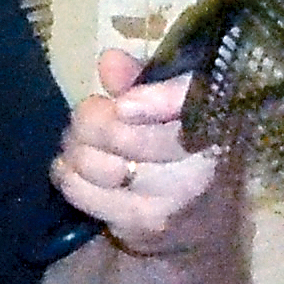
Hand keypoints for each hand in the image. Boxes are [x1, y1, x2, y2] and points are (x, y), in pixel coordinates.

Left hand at [50, 49, 232, 257]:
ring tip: (77, 143)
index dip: (159, 102)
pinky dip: (68, 176)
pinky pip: (86, 194)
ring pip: (103, 166)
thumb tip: (110, 60)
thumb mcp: (165, 107)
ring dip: (77, 150)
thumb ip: (139, 80)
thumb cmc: (177, 149)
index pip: (193, 104)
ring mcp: (174, 197)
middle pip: (133, 138)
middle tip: (86, 116)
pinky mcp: (143, 222)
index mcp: (215, 118)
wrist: (198, 222)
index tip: (123, 105)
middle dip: (92, 123)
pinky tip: (69, 167)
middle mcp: (203, 161)